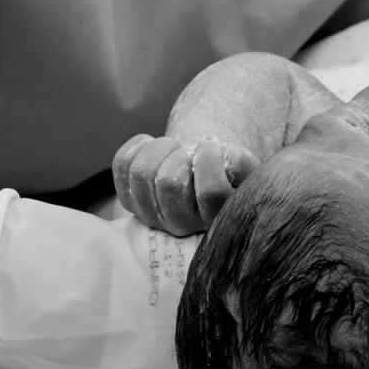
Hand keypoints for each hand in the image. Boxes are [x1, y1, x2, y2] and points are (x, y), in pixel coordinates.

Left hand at [111, 134, 257, 235]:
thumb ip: (240, 163)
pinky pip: (123, 163)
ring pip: (142, 172)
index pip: (210, 190)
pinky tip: (155, 146)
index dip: (210, 159)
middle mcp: (180, 225)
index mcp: (214, 218)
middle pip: (169, 182)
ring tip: (175, 148)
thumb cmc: (226, 170)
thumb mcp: (245, 167)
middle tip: (190, 151)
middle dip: (181, 154)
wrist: (201, 173)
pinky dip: (139, 144)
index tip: (212, 147)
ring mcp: (150, 215)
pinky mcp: (129, 200)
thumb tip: (219, 156)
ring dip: (160, 147)